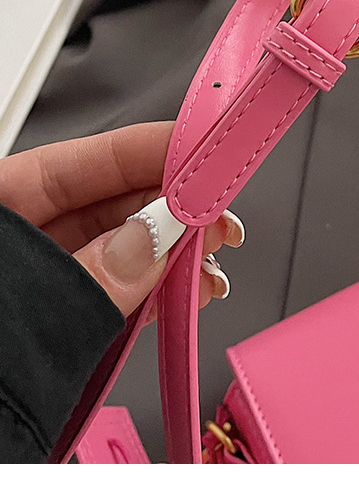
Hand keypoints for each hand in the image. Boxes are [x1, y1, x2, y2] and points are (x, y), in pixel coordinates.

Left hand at [0, 121, 242, 316]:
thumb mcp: (22, 318)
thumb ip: (87, 281)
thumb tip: (153, 239)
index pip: (76, 162)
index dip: (147, 151)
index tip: (203, 148)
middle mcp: (20, 244)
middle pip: (106, 204)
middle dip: (171, 208)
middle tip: (217, 212)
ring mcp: (38, 286)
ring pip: (118, 252)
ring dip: (173, 255)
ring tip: (210, 259)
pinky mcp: (56, 331)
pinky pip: (114, 297)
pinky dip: (156, 294)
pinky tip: (188, 290)